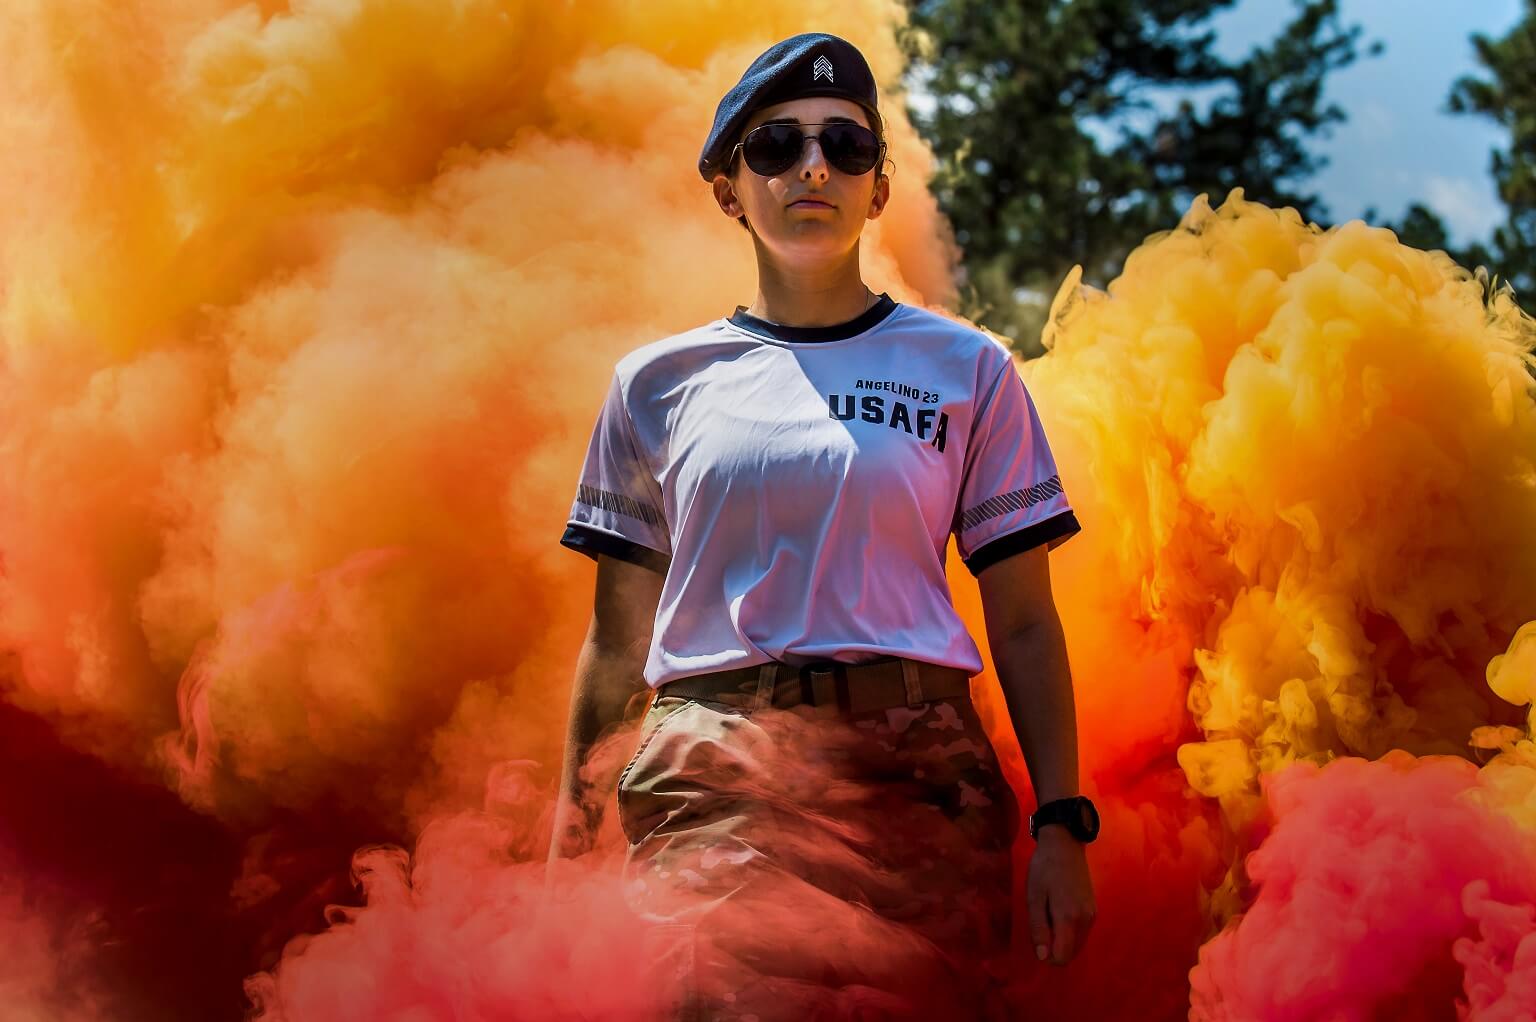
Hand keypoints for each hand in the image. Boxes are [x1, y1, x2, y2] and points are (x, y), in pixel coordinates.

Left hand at [1026, 826, 1095, 964]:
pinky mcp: (1093, 909)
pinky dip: (1068, 930)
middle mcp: (1086, 921)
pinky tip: (1057, 909)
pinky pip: (1080, 932)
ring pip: (1076, 943)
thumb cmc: (1044, 869)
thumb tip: (1043, 957)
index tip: (1036, 937)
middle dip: (1054, 946)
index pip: (1063, 957)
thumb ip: (1038, 928)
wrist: (1064, 844)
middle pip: (1071, 953)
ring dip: (1061, 937)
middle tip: (1040, 921)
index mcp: (1070, 919)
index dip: (1047, 955)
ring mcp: (1092, 915)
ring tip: (1048, 913)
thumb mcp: (1034, 897)